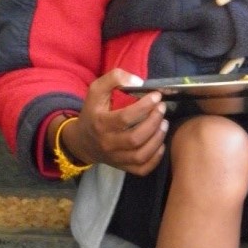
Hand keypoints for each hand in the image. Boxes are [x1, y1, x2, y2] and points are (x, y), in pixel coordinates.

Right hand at [49, 68, 168, 175]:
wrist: (82, 141)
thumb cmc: (93, 112)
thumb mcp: (96, 90)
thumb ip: (114, 79)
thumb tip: (138, 80)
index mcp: (100, 124)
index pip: (125, 118)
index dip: (144, 107)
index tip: (156, 96)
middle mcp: (107, 143)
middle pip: (135, 138)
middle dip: (153, 122)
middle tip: (162, 109)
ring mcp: (115, 158)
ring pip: (140, 155)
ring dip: (157, 139)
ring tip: (164, 123)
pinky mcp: (122, 167)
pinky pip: (142, 169)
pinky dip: (155, 159)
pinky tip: (160, 144)